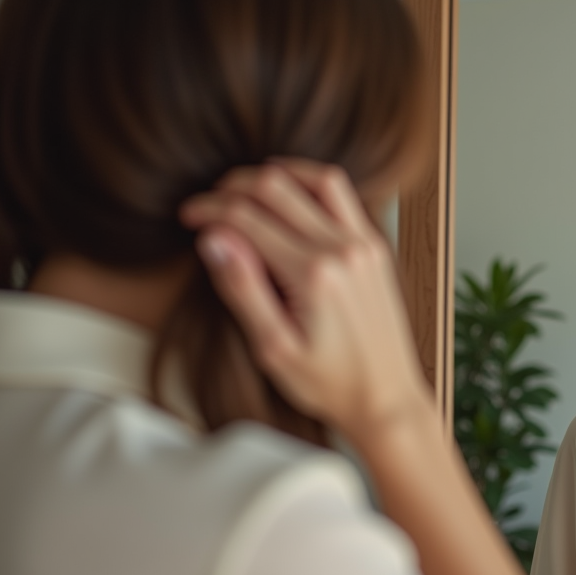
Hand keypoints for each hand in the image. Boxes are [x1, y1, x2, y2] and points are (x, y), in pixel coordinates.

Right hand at [179, 159, 430, 435]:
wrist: (386, 399)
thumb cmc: (330, 384)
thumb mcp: (273, 348)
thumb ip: (242, 289)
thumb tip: (212, 239)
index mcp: (313, 274)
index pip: (246, 217)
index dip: (208, 210)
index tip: (188, 216)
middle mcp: (343, 250)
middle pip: (276, 187)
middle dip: (232, 187)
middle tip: (208, 204)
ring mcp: (364, 245)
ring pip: (316, 179)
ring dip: (275, 176)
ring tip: (244, 191)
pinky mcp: (376, 248)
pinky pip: (343, 196)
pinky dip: (311, 184)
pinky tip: (289, 197)